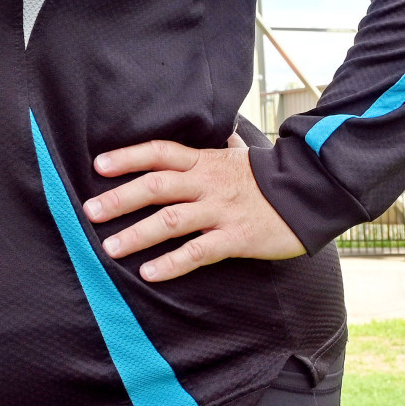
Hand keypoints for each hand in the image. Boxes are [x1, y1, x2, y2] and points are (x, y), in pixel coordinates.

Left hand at [83, 134, 304, 280]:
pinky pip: (197, 251)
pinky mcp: (236, 237)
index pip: (160, 153)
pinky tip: (150, 273)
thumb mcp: (246, 157)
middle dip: (119, 198)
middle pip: (155, 186)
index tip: (99, 165)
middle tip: (90, 211)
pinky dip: (172, 263)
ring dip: (136, 234)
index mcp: (206, 162)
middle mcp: (207, 183)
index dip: (128, 157)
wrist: (314, 193)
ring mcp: (220, 210)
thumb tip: (227, 132)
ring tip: (110, 248)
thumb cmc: (275, 178)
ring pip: (170, 220)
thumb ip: (229, 147)